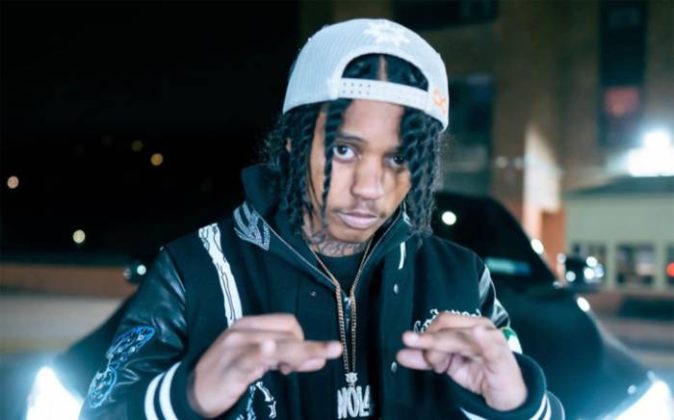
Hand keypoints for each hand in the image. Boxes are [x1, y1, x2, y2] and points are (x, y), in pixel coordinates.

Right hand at [189, 314, 341, 417]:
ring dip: (302, 353)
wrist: (193, 392)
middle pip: (288, 334)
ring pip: (278, 346)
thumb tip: (320, 358)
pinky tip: (269, 349)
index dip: (303, 339)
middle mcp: (243, 330)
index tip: (302, 361)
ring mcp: (236, 347)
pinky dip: (263, 353)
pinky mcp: (231, 366)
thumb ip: (286, 358)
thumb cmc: (228, 374)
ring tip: (319, 359)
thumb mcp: (259, 362)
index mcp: (249, 324)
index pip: (287, 322)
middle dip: (309, 349)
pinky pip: (251, 357)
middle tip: (327, 356)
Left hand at [396, 313, 526, 410]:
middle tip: (430, 364)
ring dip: (441, 352)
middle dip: (431, 346)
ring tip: (439, 366)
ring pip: (459, 339)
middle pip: (446, 327)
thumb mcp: (448, 365)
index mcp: (468, 324)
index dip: (427, 337)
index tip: (425, 359)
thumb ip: (425, 358)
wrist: (506, 396)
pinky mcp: (501, 357)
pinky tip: (477, 333)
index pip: (442, 321)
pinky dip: (483, 339)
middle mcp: (481, 326)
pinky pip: (491, 347)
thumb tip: (400, 354)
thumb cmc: (478, 373)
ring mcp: (492, 339)